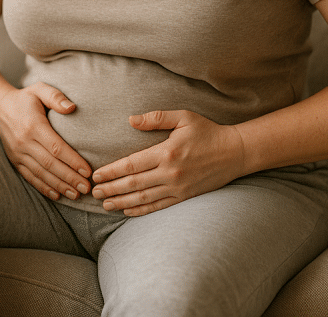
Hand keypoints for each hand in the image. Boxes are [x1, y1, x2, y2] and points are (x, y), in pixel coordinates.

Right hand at [0, 83, 91, 201]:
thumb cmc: (25, 98)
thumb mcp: (40, 89)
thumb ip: (56, 96)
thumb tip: (72, 108)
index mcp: (34, 126)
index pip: (56, 147)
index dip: (73, 161)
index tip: (88, 171)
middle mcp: (24, 142)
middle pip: (50, 164)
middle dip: (70, 178)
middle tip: (86, 188)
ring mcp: (18, 153)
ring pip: (41, 174)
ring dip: (59, 186)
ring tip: (76, 194)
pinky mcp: (14, 160)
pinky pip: (30, 177)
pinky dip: (44, 187)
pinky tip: (57, 194)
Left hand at [90, 110, 245, 215]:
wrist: (235, 152)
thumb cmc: (207, 131)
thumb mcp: (183, 117)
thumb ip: (156, 118)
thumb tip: (130, 120)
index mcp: (166, 152)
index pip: (131, 165)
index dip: (111, 172)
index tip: (96, 175)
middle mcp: (170, 173)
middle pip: (133, 184)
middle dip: (111, 189)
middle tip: (93, 193)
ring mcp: (177, 187)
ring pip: (143, 198)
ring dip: (121, 202)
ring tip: (105, 205)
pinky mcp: (185, 196)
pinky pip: (159, 206)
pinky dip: (141, 210)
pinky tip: (127, 211)